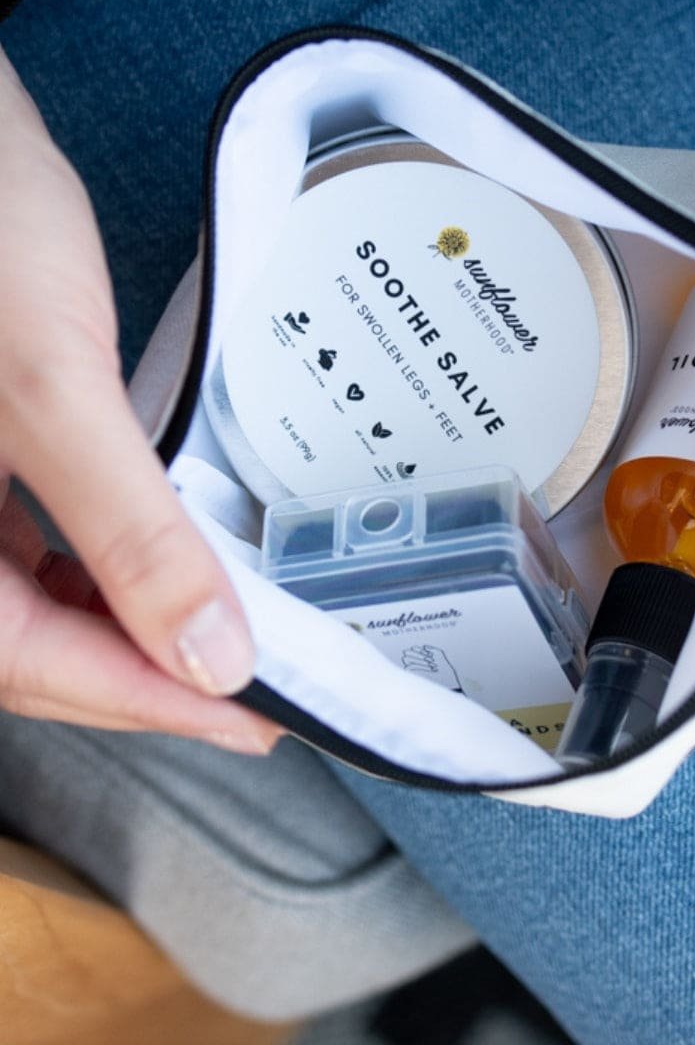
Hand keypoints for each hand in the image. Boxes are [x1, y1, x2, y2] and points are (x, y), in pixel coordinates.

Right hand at [0, 47, 278, 752]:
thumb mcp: (52, 387)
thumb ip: (128, 528)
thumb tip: (208, 653)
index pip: (35, 663)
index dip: (149, 703)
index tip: (251, 720)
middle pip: (31, 646)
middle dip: (144, 677)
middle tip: (251, 694)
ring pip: (33, 602)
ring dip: (125, 629)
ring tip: (218, 642)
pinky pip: (33, 545)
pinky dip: (100, 568)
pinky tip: (152, 567)